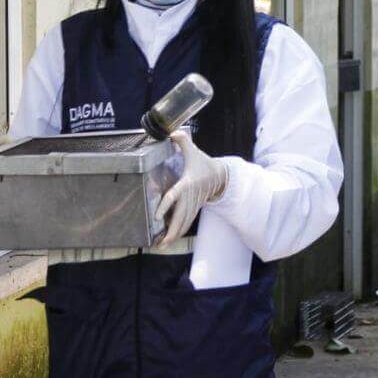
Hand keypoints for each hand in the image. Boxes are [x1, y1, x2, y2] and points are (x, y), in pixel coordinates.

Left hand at [155, 130, 228, 245]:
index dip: (165, 206)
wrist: (221, 176)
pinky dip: (178, 232)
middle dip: (170, 232)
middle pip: (179, 218)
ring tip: (161, 246)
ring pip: (183, 224)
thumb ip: (181, 140)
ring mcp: (192, 206)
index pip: (174, 196)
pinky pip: (186, 223)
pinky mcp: (194, 210)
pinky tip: (169, 240)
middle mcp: (189, 198)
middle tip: (159, 243)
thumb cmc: (204, 163)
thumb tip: (171, 131)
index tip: (157, 216)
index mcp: (186, 184)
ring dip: (173, 236)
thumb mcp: (193, 150)